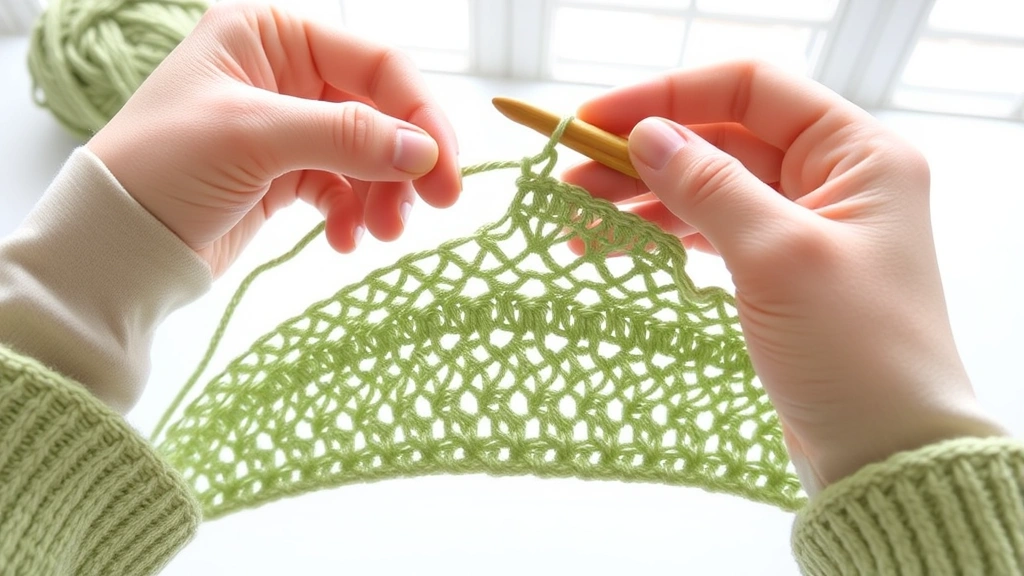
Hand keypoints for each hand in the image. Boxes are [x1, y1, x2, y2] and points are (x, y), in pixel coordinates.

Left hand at [88, 3, 460, 275]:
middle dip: (405, 162)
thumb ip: (346, 136)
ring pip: (368, 155)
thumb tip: (424, 151)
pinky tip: (341, 240)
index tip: (444, 169)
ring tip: (380, 235)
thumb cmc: (161, 165)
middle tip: (435, 208)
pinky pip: (343, 188)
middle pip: (380, 112)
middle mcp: (284, 73)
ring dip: (384, 196)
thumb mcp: (255, 137)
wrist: (115, 242)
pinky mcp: (285, 174)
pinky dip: (352, 214)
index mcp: (272, 35)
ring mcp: (287, 126)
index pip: (376, 63)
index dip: (419, 114)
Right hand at [563, 61, 1004, 493]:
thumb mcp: (778, 256)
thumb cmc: (856, 352)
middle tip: (570, 178)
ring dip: (642, 197)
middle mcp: (834, 178)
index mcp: (857, 154)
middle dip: (643, 154)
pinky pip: (710, 231)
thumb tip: (646, 135)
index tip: (595, 119)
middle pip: (720, 139)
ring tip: (577, 218)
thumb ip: (710, 187)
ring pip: (708, 187)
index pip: (750, 90)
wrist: (887, 454)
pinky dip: (663, 233)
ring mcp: (805, 226)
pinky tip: (617, 242)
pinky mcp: (780, 270)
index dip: (668, 95)